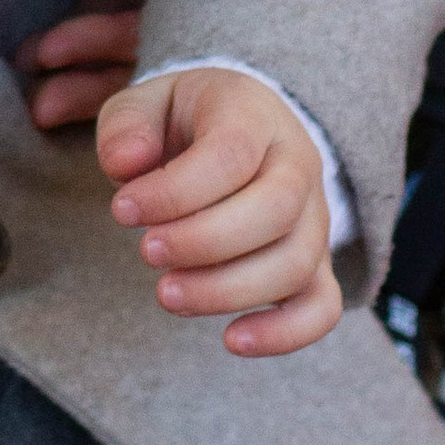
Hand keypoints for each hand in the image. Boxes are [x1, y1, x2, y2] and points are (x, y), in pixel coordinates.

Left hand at [98, 65, 339, 355]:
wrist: (238, 130)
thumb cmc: (184, 122)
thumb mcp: (146, 103)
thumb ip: (127, 127)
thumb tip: (125, 164)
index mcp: (253, 114)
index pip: (231, 154)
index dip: (175, 190)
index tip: (122, 209)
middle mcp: (297, 163)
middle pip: (275, 210)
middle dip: (203, 241)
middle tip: (146, 252)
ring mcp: (314, 217)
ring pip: (295, 263)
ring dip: (228, 290)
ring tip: (168, 294)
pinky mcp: (316, 264)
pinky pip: (322, 306)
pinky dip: (284, 333)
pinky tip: (232, 340)